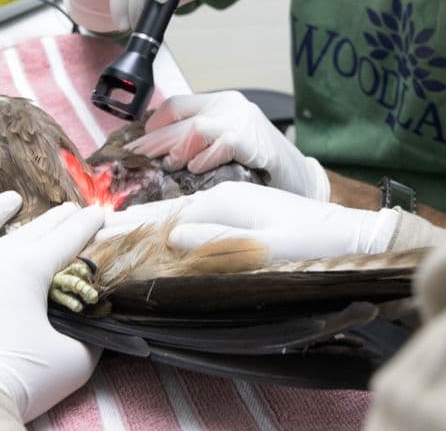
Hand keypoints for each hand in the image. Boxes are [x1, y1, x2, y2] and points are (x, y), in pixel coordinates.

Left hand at [0, 192, 104, 422]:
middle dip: (55, 219)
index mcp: (29, 270)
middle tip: (69, 210)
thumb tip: (97, 328)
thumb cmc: (14, 381)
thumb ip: (88, 340)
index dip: (87, 226)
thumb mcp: (71, 363)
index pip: (68, 239)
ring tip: (11, 200)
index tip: (99, 214)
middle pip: (31, 229)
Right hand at [98, 181, 423, 259]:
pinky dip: (172, 220)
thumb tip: (171, 236)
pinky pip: (195, 213)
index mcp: (224, 202)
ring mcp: (233, 203)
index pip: (163, 214)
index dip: (129, 224)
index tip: (98, 233)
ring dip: (147, 219)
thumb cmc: (314, 246)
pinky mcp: (241, 214)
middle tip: (93, 233)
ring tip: (116, 229)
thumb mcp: (265, 249)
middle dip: (128, 221)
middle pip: (164, 209)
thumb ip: (215, 241)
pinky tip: (163, 231)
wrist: (352, 238)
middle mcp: (225, 197)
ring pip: (178, 207)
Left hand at [126, 91, 330, 199]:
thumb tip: (160, 154)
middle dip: (156, 141)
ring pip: (197, 129)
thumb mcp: (224, 146)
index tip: (139, 142)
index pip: (178, 105)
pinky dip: (206, 157)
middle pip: (182, 119)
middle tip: (139, 158)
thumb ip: (198, 143)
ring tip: (168, 165)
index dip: (154, 123)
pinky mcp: (255, 140)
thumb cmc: (260, 165)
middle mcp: (231, 106)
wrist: (300, 178)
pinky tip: (196, 168)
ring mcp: (244, 121)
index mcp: (221, 103)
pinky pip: (222, 144)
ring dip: (177, 149)